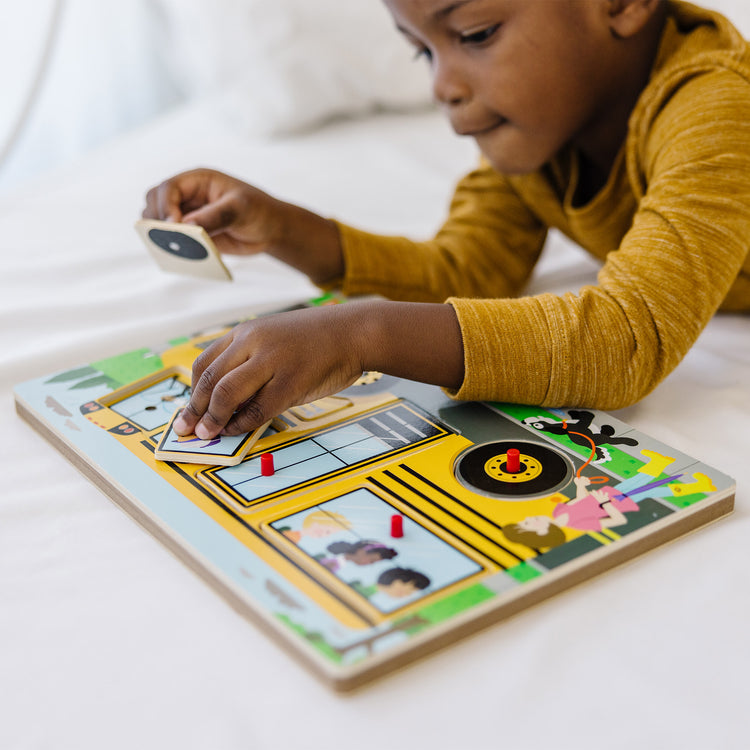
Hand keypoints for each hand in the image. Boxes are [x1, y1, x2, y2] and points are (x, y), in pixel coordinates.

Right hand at [143, 168, 285, 255]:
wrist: (271, 230)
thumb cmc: (258, 211)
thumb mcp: (240, 209)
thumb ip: (214, 216)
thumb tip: (187, 226)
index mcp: (198, 181)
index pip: (169, 188)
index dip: (165, 205)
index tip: (173, 223)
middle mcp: (188, 196)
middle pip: (155, 202)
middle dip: (156, 219)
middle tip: (166, 236)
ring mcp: (187, 215)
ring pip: (158, 222)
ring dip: (159, 235)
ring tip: (169, 247)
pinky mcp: (191, 235)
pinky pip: (173, 241)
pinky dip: (170, 248)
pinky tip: (177, 256)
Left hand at [174, 305, 365, 438]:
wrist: (354, 332)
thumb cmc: (317, 340)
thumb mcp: (275, 339)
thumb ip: (250, 362)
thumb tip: (228, 401)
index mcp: (246, 332)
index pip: (205, 363)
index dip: (191, 392)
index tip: (187, 411)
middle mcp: (253, 342)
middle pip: (210, 379)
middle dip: (193, 409)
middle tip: (185, 430)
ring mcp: (272, 361)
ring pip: (226, 393)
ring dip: (212, 418)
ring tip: (207, 434)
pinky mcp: (291, 381)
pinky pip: (257, 409)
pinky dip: (242, 424)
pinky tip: (237, 431)